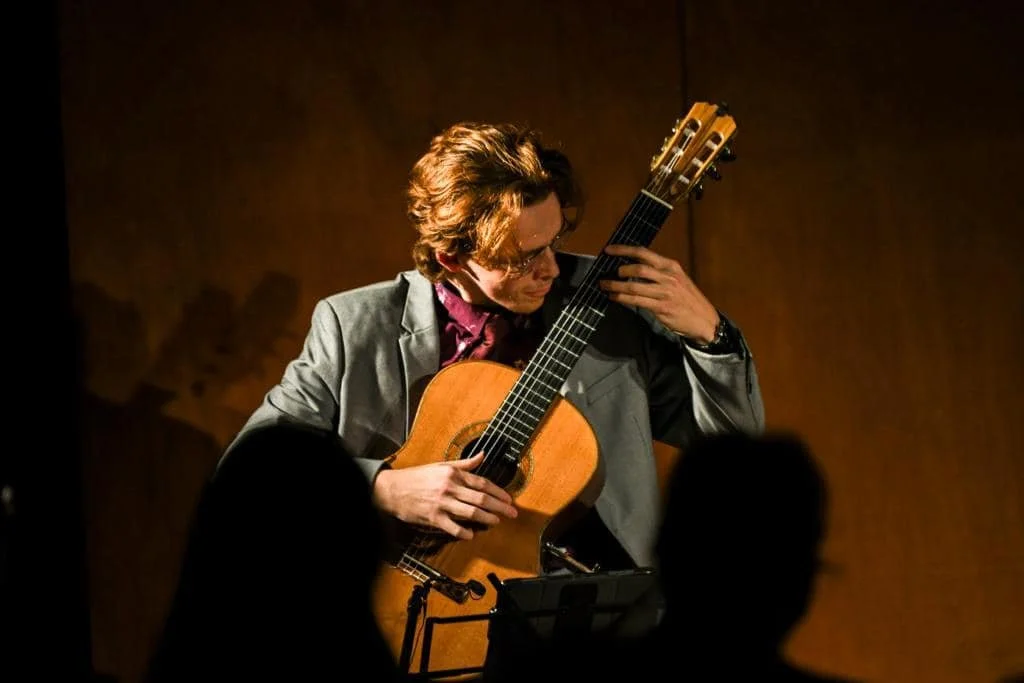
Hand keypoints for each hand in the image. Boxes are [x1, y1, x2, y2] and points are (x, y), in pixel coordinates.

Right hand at [372, 451, 517, 539]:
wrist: (393, 489)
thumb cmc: (417, 477)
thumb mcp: (441, 465)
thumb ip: (464, 463)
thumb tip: (482, 455)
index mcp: (453, 474)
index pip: (482, 483)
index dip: (498, 492)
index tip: (508, 499)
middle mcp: (449, 487)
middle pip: (481, 498)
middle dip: (499, 506)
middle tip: (511, 513)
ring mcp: (442, 503)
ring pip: (471, 512)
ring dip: (487, 518)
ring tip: (496, 522)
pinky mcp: (433, 517)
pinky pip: (453, 527)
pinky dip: (464, 532)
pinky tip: (471, 535)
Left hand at [599, 244, 719, 342]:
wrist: (704, 320)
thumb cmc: (688, 299)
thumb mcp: (677, 279)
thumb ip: (659, 273)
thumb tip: (633, 269)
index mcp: (671, 266)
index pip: (643, 253)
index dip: (623, 250)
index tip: (608, 250)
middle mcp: (668, 276)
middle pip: (637, 268)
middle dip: (618, 270)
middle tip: (606, 274)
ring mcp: (665, 292)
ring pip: (633, 286)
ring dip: (615, 286)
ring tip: (604, 285)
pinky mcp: (661, 307)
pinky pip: (636, 301)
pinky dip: (621, 299)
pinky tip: (613, 298)